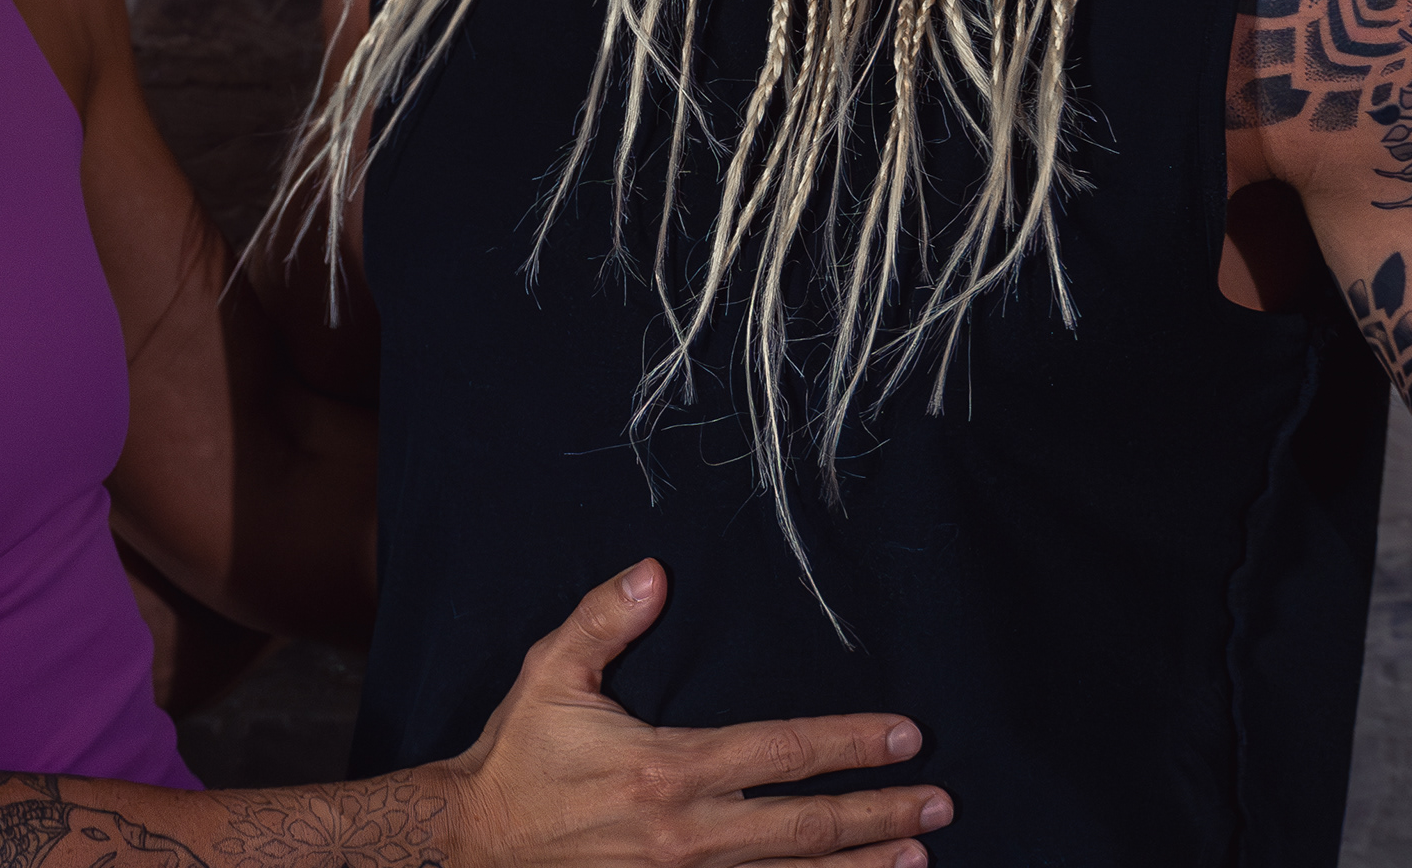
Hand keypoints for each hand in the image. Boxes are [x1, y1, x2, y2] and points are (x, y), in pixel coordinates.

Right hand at [436, 561, 949, 867]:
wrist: (473, 846)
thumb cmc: (517, 757)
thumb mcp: (551, 674)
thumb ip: (604, 620)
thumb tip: (655, 573)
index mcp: (668, 769)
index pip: (782, 753)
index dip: (850, 743)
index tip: (906, 736)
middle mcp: (689, 833)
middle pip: (806, 824)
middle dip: (879, 812)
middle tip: (939, 801)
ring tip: (917, 856)